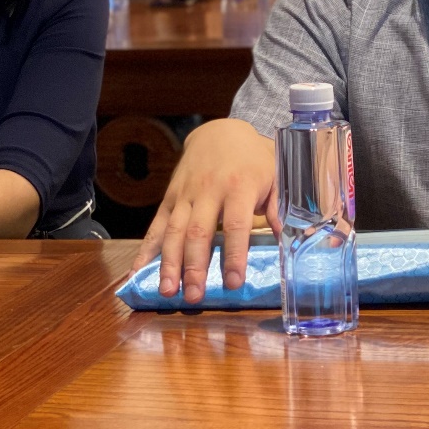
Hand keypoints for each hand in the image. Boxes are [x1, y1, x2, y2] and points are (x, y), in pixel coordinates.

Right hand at [134, 119, 276, 302]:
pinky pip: (156, 225)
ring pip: (174, 231)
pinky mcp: (170, 198)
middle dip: (194, 266)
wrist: (220, 131)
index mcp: (239, 186)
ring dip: (169, 263)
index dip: (234, 255)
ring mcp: (185, 195)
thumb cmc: (254, 160)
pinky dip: (146, 249)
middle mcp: (208, 191)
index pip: (236, 225)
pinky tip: (138, 271)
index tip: (234, 282)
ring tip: (167, 291)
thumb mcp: (275, 177)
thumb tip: (291, 240)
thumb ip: (279, 209)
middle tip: (194, 296)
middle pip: (199, 232)